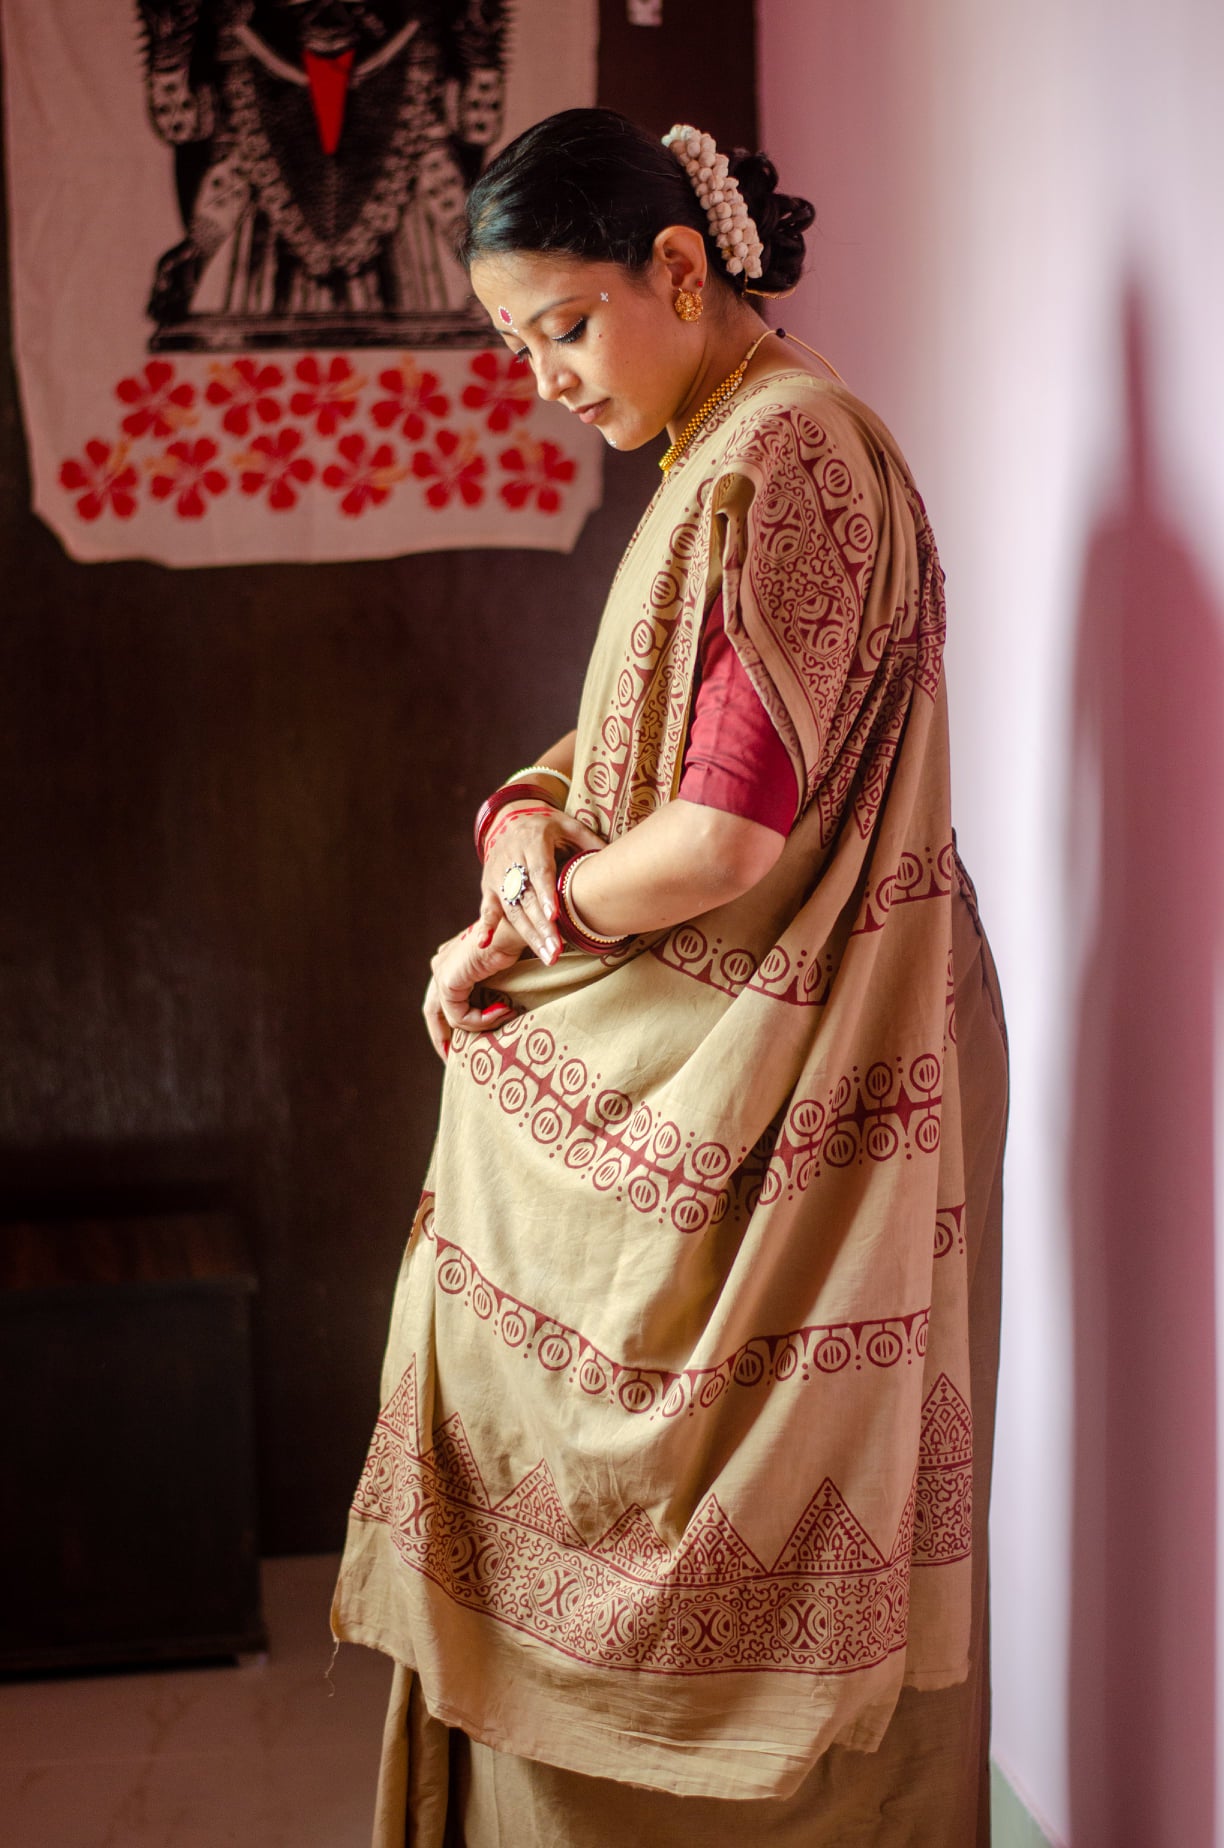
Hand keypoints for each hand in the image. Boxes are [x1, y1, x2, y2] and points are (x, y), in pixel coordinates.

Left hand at [423, 917, 523, 1062]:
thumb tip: (500, 1014)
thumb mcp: (505, 973)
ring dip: (478, 1026)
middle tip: (452, 1060)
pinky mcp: (448, 980)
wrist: (522, 925)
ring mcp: (442, 970)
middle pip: (433, 1010)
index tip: (461, 1047)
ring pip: (449, 1016)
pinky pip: (459, 1015)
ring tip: (504, 1020)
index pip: (442, 998)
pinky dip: (481, 1020)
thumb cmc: (521, 945)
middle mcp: (442, 963)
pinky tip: (504, 1011)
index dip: (447, 1024)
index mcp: (452, 959)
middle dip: (442, 1037)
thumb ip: (494, 992)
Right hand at [480, 803, 603, 962]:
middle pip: (527, 897)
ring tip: (547, 956)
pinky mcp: (489, 886)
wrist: (509, 817)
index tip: (554, 916)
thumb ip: (588, 842)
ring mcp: (498, 874)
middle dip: (542, 926)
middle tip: (557, 950)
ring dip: (528, 934)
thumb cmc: (547, 826)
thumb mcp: (569, 825)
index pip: (540, 871)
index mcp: (533, 841)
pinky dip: (486, 926)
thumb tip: (614, 861)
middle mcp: (512, 858)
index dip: (546, 894)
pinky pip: (487, 908)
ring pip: (512, 909)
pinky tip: (485, 943)